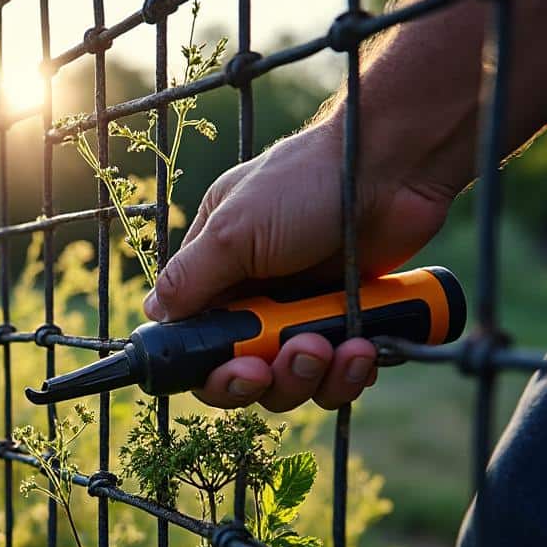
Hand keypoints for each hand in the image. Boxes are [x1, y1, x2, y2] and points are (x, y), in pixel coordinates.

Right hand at [144, 120, 453, 410]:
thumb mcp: (233, 229)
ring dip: (309, 376)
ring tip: (330, 347)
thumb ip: (189, 278)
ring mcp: (303, 312)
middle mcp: (256, 296)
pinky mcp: (349, 322)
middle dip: (263, 379)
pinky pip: (340, 375)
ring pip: (293, 380)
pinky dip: (349, 373)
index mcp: (218, 269)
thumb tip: (154, 313)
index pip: (197, 341)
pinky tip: (362, 348)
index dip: (213, 370)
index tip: (238, 371)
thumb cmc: (305, 181)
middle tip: (277, 365)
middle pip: (245, 373)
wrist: (392, 165)